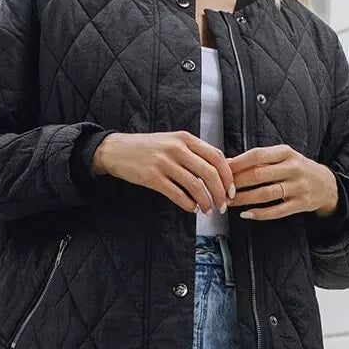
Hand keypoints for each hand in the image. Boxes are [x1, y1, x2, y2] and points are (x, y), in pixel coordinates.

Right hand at [92, 131, 236, 215]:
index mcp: (185, 139)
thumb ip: (195, 153)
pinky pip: (176, 194)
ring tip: (207, 210)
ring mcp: (164, 163)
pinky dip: (187, 204)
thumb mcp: (173, 142)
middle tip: (222, 205)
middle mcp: (177, 148)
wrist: (117, 150)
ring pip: (195, 185)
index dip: (228, 176)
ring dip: (205, 201)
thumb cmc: (147, 148)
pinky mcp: (152, 177)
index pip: (216, 156)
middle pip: (209, 172)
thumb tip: (221, 168)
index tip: (231, 190)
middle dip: (220, 193)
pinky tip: (191, 208)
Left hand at [230, 144, 338, 220]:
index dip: (237, 164)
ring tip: (230, 202)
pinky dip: (260, 214)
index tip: (222, 171)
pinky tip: (246, 214)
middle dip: (237, 183)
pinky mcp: (301, 204)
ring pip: (266, 194)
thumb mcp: (282, 157)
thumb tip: (228, 163)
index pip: (257, 155)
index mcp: (286, 152)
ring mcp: (298, 187)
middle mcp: (293, 168)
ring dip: (244, 199)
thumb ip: (259, 160)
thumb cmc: (296, 169)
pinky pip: (277, 211)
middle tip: (222, 190)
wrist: (326, 184)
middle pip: (258, 175)